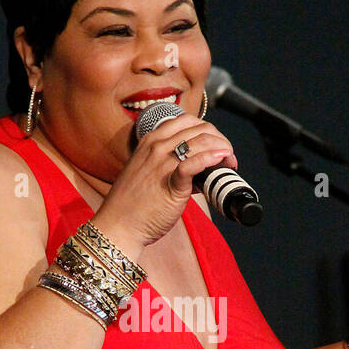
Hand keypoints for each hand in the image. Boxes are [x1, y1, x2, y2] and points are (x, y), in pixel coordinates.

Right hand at [92, 113, 236, 254]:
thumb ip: (171, 165)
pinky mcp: (171, 182)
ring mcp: (163, 162)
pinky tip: (222, 161)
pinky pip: (195, 162)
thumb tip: (201, 168)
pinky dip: (213, 158)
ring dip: (223, 149)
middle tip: (228, 158)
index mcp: (151, 140)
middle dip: (220, 140)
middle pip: (200, 129)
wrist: (118, 226)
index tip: (217, 147)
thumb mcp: (147, 172)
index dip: (209, 131)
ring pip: (202, 141)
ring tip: (230, 164)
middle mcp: (157, 146)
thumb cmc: (132, 204)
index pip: (188, 121)